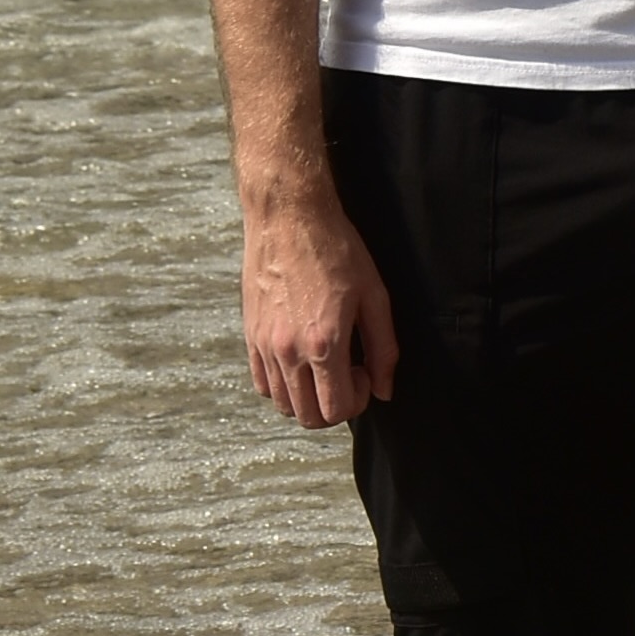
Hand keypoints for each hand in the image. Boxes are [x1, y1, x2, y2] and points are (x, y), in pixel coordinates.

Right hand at [243, 196, 397, 428]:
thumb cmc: (337, 251)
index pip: (336, 410)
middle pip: (308, 417)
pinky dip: (283, 386)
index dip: (358, 401)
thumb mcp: (375, 295)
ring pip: (283, 405)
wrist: (289, 218)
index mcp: (323, 343)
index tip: (364, 372)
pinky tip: (301, 360)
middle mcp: (288, 352)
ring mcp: (264, 346)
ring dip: (309, 398)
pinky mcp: (249, 337)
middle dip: (334, 406)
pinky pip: (262, 385)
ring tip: (325, 365)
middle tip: (348, 373)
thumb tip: (385, 389)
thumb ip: (384, 348)